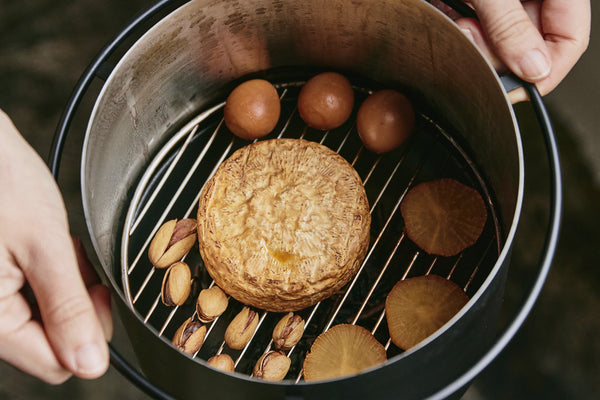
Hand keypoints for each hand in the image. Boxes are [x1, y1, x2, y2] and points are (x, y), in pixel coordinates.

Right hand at [0, 110, 111, 383]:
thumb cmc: (1, 182)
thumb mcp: (44, 247)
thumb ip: (67, 309)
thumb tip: (89, 364)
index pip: (56, 364)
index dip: (90, 332)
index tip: (100, 292)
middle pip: (52, 341)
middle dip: (77, 303)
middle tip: (74, 260)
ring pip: (46, 317)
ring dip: (64, 285)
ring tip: (55, 244)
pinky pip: (31, 295)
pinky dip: (49, 274)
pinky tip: (45, 244)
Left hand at [434, 0, 590, 95]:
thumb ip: (510, 25)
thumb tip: (532, 68)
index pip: (569, 41)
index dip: (545, 71)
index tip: (516, 87)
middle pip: (532, 47)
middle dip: (498, 53)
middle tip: (472, 38)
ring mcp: (509, 1)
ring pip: (503, 43)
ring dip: (477, 42)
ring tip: (460, 20)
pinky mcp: (484, 4)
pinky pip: (481, 29)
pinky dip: (464, 29)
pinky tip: (454, 14)